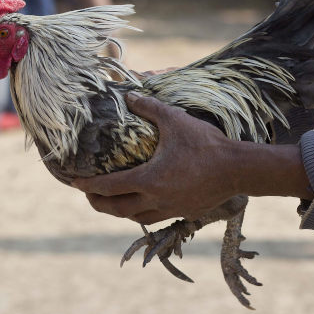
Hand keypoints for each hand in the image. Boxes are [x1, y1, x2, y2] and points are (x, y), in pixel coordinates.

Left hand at [71, 94, 241, 223]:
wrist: (239, 169)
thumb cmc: (206, 144)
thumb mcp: (175, 120)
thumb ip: (149, 107)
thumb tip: (128, 94)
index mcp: (148, 179)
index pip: (108, 186)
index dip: (87, 184)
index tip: (73, 181)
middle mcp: (155, 199)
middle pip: (115, 209)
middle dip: (97, 203)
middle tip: (87, 194)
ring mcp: (170, 209)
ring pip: (135, 217)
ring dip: (118, 211)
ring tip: (110, 201)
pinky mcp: (184, 213)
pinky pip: (155, 218)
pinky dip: (141, 213)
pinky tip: (140, 205)